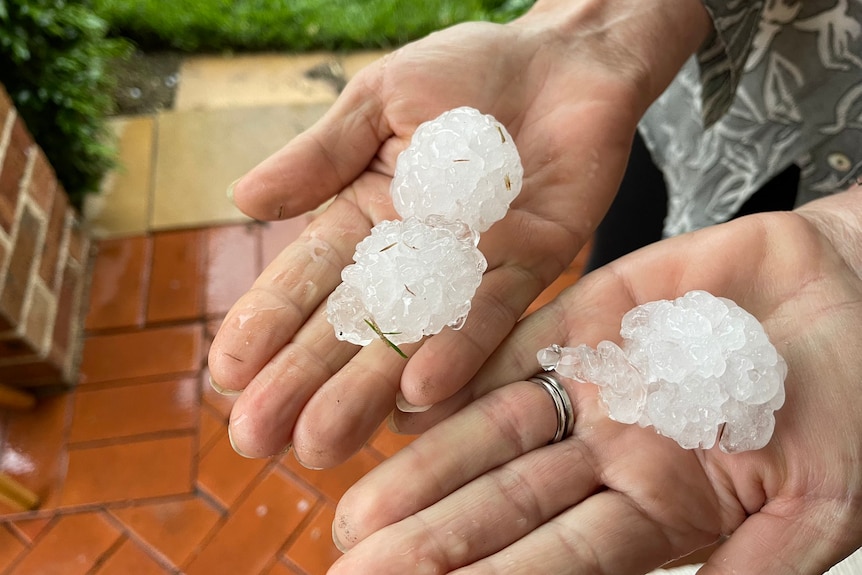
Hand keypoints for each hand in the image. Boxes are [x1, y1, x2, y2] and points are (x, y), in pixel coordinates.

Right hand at [208, 0, 710, 463]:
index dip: (265, 325)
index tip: (226, 372)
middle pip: (348, 328)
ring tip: (320, 443)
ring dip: (364, 393)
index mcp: (364, 217)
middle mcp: (411, 256)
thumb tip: (241, 200)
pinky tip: (415, 396)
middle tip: (257, 437)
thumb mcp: (378, 102)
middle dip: (302, 382)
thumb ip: (321, 155)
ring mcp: (469, 269)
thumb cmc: (464, 70)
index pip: (304, 280)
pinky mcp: (530, 267)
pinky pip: (490, 317)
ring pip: (410, 341)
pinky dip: (456, 355)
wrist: (561, 57)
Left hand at [330, 188, 861, 573]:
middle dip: (435, 537)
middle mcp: (610, 456)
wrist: (854, 293)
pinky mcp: (583, 318)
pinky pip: (510, 346)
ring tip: (358, 507)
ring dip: (426, 467)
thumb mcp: (818, 502)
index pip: (562, 560)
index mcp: (660, 509)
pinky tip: (401, 398)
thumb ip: (752, 566)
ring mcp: (591, 385)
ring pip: (492, 431)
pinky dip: (458, 371)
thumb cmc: (854, 403)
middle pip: (506, 502)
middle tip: (358, 565)